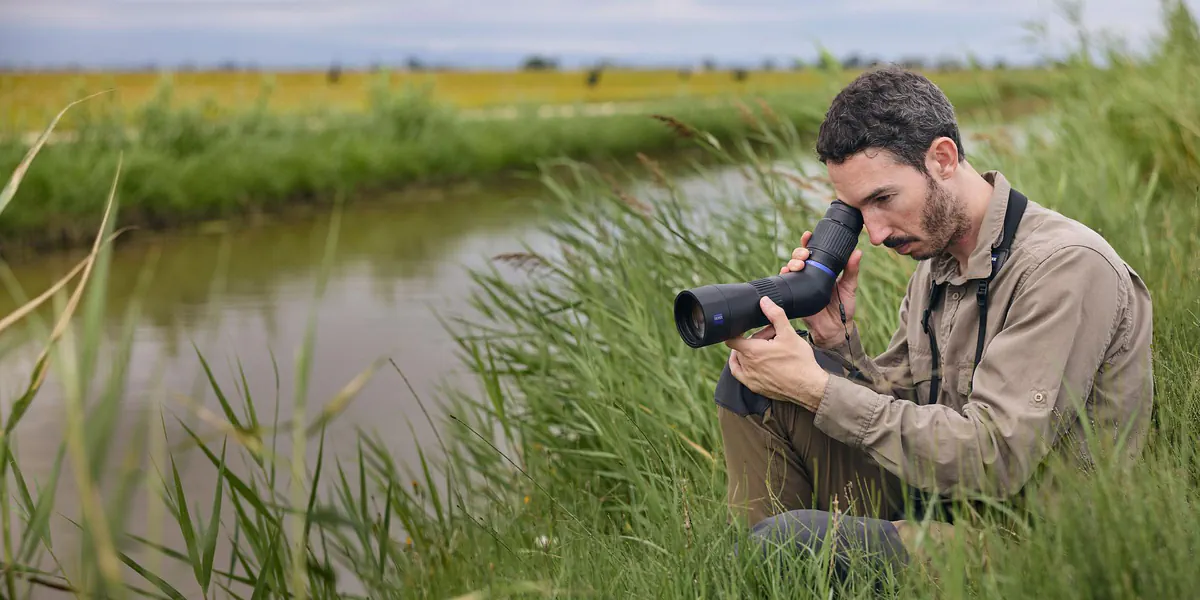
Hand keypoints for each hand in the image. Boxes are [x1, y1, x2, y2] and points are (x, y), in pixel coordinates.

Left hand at [724, 296, 829, 411]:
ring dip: (751, 353)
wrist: (809, 387)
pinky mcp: (755, 387)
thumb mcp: (788, 334)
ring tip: (769, 349)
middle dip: (755, 340)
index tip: (744, 328)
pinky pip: (741, 375)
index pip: (731, 339)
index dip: (736, 331)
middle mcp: (747, 366)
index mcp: (752, 351)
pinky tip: (756, 362)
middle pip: (742, 347)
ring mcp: (749, 378)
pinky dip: (745, 366)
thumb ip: (775, 315)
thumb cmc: (799, 361)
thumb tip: (765, 301)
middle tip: (772, 337)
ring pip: (742, 360)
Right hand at [780, 230, 862, 348]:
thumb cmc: (844, 308)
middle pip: (799, 258)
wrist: (835, 329)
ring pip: (790, 268)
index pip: (813, 253)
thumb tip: (858, 252)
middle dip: (798, 253)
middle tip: (804, 255)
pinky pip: (786, 283)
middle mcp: (809, 276)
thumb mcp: (850, 287)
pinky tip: (786, 272)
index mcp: (822, 271)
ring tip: (798, 265)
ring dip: (791, 263)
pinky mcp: (795, 295)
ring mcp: (801, 285)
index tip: (807, 235)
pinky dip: (784, 275)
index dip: (808, 243)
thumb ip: (852, 270)